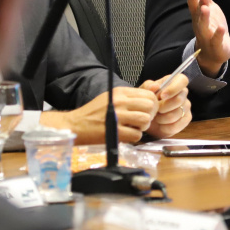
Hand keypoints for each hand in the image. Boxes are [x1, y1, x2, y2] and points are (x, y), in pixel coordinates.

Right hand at [39, 87, 157, 143]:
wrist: (76, 125)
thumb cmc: (94, 113)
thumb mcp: (111, 98)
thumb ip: (129, 98)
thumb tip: (150, 99)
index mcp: (120, 92)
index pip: (148, 94)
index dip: (152, 104)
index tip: (148, 111)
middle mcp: (119, 102)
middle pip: (150, 106)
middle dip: (150, 115)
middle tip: (142, 121)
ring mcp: (117, 116)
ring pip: (145, 120)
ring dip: (143, 127)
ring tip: (134, 128)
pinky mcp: (115, 132)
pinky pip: (137, 135)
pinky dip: (135, 137)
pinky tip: (127, 135)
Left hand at [139, 74, 191, 137]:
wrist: (146, 117)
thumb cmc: (146, 100)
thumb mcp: (143, 91)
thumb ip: (148, 86)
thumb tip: (155, 86)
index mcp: (174, 82)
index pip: (182, 80)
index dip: (173, 89)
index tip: (162, 96)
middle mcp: (183, 93)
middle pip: (179, 100)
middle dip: (163, 107)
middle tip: (155, 110)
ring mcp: (186, 107)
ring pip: (177, 114)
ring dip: (163, 118)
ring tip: (156, 118)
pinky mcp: (186, 119)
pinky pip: (178, 125)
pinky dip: (167, 127)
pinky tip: (161, 126)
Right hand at [188, 0, 229, 76]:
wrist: (214, 52)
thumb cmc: (211, 26)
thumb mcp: (209, 7)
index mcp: (198, 15)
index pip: (193, 4)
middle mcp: (200, 25)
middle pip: (197, 14)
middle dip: (198, 4)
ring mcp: (207, 35)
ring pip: (203, 27)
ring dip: (204, 18)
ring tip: (206, 8)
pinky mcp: (216, 45)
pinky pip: (216, 40)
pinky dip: (218, 34)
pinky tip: (221, 28)